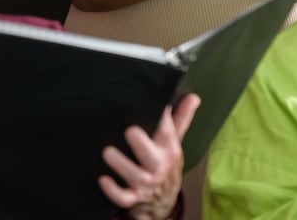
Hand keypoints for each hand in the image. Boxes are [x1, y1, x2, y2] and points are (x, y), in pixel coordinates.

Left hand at [100, 93, 199, 218]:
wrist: (164, 200)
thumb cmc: (166, 163)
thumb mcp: (174, 142)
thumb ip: (181, 118)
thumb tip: (194, 96)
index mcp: (169, 150)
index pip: (167, 132)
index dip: (161, 118)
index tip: (151, 101)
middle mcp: (159, 167)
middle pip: (153, 158)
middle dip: (142, 144)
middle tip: (130, 130)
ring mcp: (146, 184)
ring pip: (137, 177)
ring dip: (122, 165)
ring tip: (108, 151)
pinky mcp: (134, 197)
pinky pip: (124, 198)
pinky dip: (113, 190)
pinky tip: (102, 179)